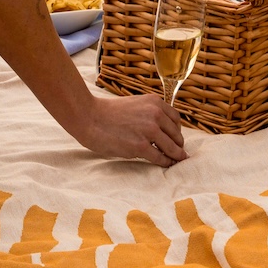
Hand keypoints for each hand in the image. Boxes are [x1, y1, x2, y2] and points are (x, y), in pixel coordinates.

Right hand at [73, 94, 188, 166]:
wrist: (89, 117)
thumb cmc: (109, 113)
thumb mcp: (135, 105)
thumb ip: (150, 114)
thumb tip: (163, 130)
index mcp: (155, 102)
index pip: (176, 119)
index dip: (176, 131)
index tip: (175, 139)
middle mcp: (156, 114)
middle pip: (176, 135)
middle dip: (177, 145)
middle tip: (177, 153)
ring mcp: (149, 130)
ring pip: (172, 147)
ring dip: (175, 156)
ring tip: (175, 161)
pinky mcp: (141, 146)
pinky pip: (160, 158)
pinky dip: (165, 163)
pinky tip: (164, 164)